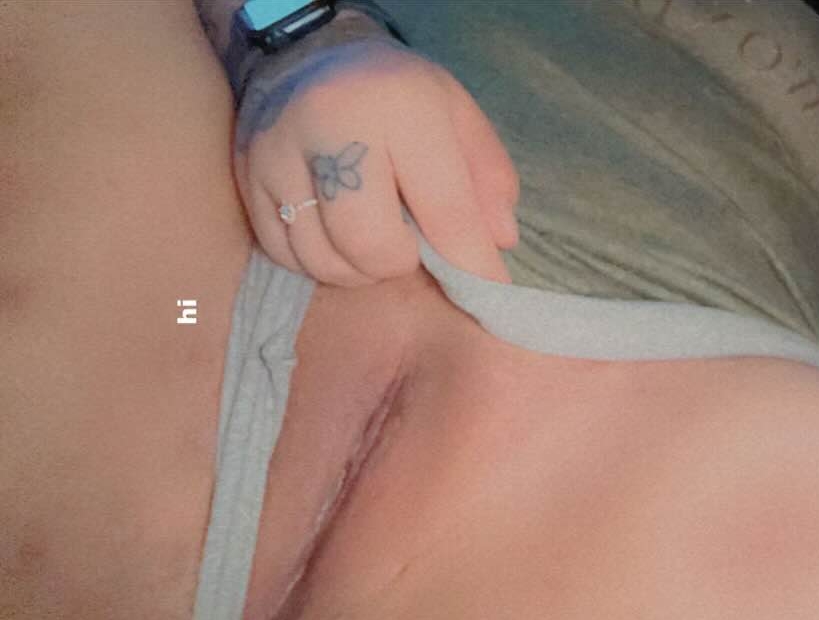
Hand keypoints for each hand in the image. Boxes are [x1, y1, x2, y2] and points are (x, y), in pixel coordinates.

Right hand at [234, 30, 518, 286]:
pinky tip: (336, 237)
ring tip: (373, 243)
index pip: (444, 208)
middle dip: (398, 264)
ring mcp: (279, 151)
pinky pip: (284, 252)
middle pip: (369, 243)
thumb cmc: (397, 95)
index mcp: (401, 106)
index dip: (471, 263)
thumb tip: (499, 242)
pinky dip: (318, 261)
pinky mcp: (246, 175)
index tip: (489, 294)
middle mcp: (332, 124)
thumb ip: (488, 178)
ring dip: (357, 269)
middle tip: (408, 250)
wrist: (309, 54)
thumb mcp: (458, 116)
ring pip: (322, 258)